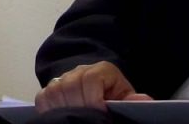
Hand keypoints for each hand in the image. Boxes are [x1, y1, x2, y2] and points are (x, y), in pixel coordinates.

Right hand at [35, 61, 152, 112]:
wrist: (98, 88)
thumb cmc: (113, 95)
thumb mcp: (125, 95)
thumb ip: (132, 99)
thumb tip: (145, 100)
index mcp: (101, 69)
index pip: (90, 80)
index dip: (94, 99)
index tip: (101, 114)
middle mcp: (78, 70)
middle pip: (70, 85)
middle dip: (78, 106)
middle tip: (88, 120)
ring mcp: (62, 78)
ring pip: (55, 91)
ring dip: (63, 108)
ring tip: (75, 118)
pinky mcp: (49, 87)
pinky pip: (43, 96)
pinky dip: (48, 108)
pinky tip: (59, 116)